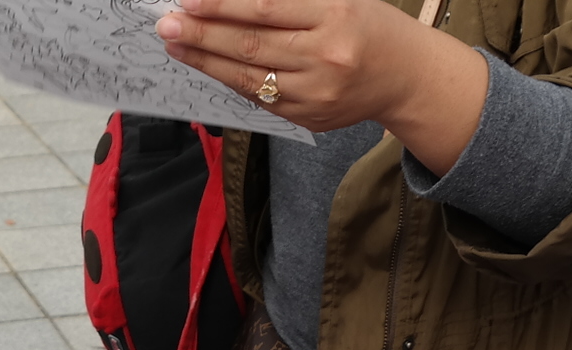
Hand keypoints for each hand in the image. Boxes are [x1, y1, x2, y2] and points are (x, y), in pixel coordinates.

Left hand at [155, 0, 488, 170]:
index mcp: (336, 14)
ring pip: (249, 76)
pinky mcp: (309, 117)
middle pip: (251, 44)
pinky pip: (259, 97)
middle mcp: (327, 55)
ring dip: (206, 60)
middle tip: (167, 23)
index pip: (266, 7)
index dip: (222, 4)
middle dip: (202, 33)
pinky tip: (207, 65)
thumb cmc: (367, 25)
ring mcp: (317, 92)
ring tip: (175, 44)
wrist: (405, 75)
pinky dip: (229, 79)